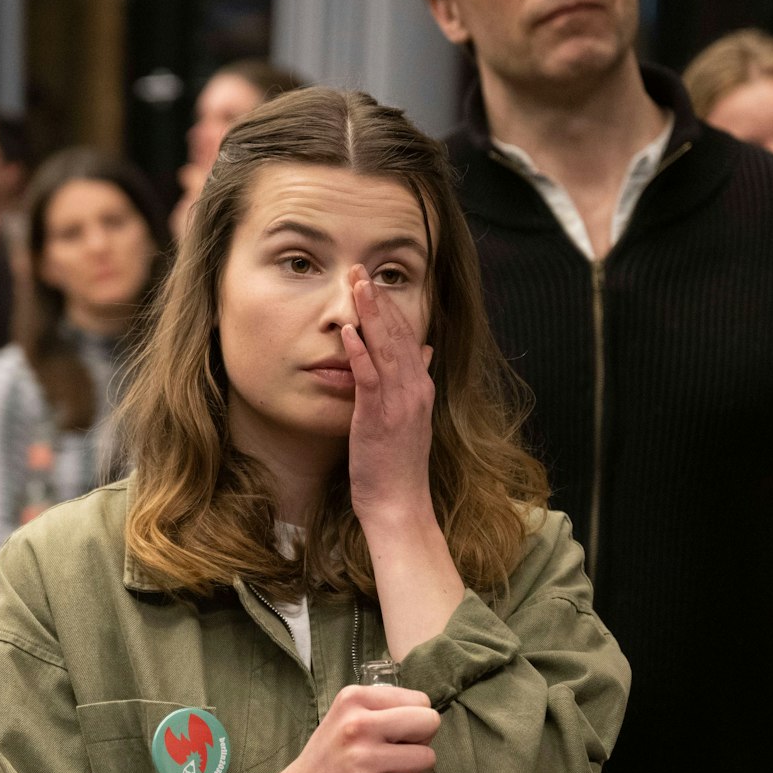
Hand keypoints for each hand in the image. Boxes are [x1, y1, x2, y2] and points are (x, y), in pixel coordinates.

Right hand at [269, 681, 438, 772]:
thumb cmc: (326, 760)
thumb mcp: (344, 719)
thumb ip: (381, 711)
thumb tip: (428, 717)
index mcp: (353, 698)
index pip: (420, 700)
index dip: (412, 721)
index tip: (387, 735)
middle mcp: (358, 723)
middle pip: (429, 723)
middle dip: (420, 742)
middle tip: (392, 755)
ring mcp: (362, 757)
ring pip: (427, 758)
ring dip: (411, 772)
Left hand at [343, 266, 434, 528]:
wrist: (400, 504)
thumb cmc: (396, 465)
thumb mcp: (408, 418)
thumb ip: (413, 382)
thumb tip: (423, 349)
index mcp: (420, 388)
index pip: (406, 337)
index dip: (390, 307)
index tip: (374, 281)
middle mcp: (414, 390)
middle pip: (397, 335)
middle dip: (379, 300)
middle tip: (361, 268)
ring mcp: (399, 403)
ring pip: (386, 349)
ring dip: (371, 316)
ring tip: (356, 285)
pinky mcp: (379, 419)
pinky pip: (370, 380)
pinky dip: (361, 353)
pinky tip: (349, 331)